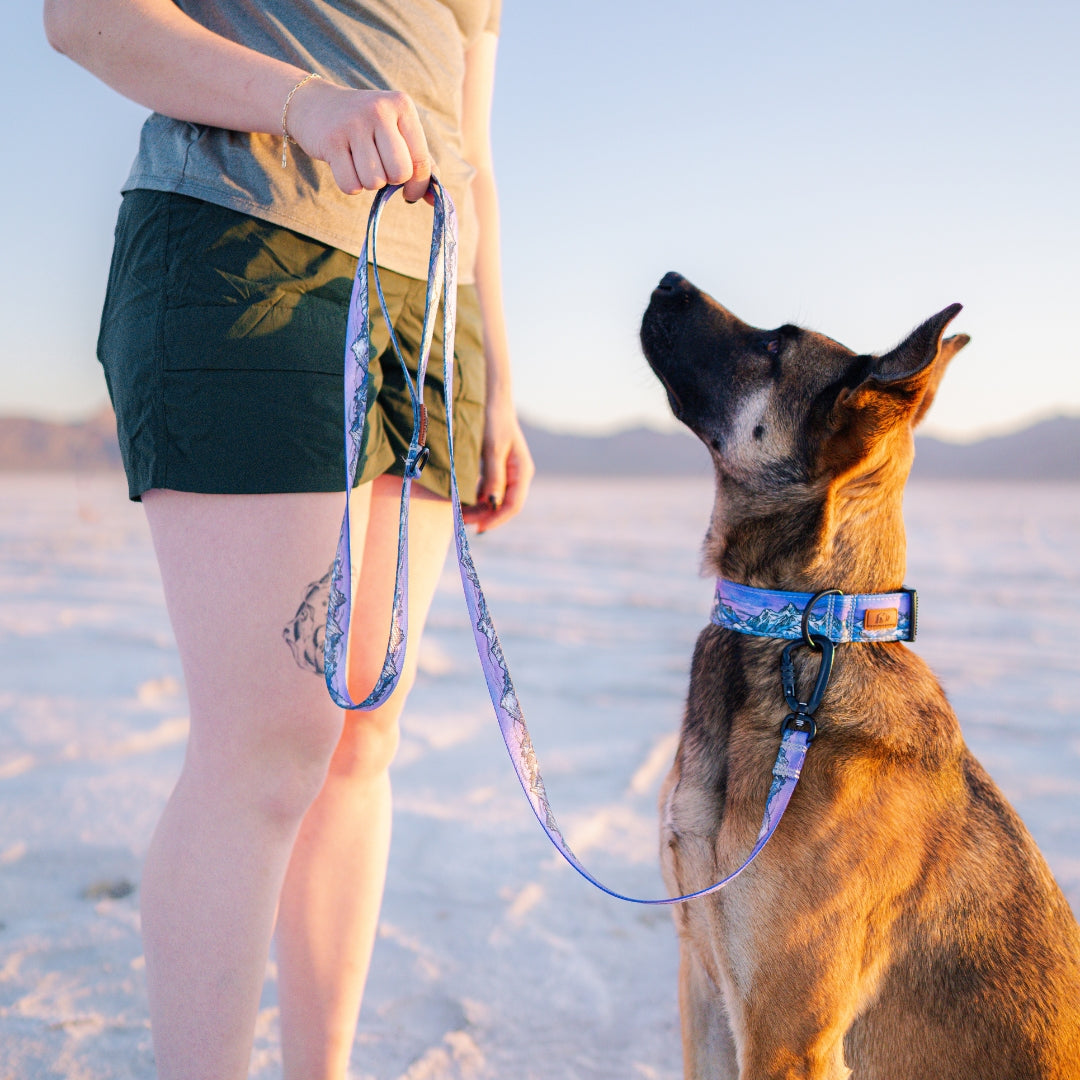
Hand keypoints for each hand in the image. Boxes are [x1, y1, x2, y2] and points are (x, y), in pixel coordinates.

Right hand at [285, 79, 431, 202]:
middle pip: (399, 174)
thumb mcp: (397, 133)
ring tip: (361, 164)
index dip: (418, 185)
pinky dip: (351, 185)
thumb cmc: (367, 126)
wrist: (314, 104)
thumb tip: (436, 201)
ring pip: (375, 182)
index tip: (409, 192)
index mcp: (402, 105)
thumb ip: (420, 163)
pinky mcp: (330, 141)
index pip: (421, 161)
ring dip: (369, 183)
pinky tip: (346, 166)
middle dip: (392, 182)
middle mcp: (378, 110)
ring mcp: (353, 124)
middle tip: (382, 171)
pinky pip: (351, 185)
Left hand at [462, 397, 534, 532]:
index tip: (478, 528)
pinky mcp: (496, 467)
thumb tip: (493, 503)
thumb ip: (493, 477)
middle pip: (503, 505)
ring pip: (494, 498)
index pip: (513, 505)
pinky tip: (461, 498)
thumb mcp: (492, 449)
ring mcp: (507, 472)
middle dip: (484, 515)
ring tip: (459, 513)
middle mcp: (517, 474)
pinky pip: (487, 488)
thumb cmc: (493, 420)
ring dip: (478, 508)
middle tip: (461, 522)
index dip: (496, 519)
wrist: (491, 398)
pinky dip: (475, 496)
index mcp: (522, 471)